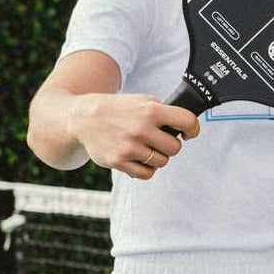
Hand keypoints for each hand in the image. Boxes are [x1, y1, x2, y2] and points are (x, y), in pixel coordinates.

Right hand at [71, 93, 198, 178]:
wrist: (81, 117)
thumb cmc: (116, 109)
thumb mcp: (140, 100)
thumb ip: (162, 110)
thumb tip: (186, 125)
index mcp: (150, 110)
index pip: (187, 121)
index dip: (192, 129)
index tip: (188, 134)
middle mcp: (141, 128)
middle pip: (175, 148)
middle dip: (168, 146)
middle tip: (157, 141)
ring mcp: (129, 146)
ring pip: (162, 162)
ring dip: (156, 157)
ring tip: (143, 148)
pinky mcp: (118, 161)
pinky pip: (147, 174)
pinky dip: (145, 169)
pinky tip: (137, 158)